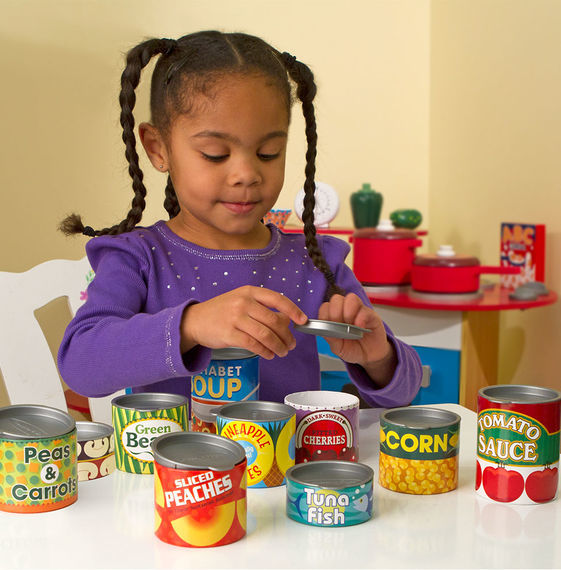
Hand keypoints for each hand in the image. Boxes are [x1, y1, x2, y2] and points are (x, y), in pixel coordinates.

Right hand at [180, 286, 307, 359]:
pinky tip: (269, 354)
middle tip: (291, 344)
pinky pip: (254, 345)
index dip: (293, 310)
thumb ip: (262, 308)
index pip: (277, 299)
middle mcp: (243, 302)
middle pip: (274, 320)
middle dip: (287, 335)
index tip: (302, 320)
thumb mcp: (241, 301)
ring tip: (282, 352)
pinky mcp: (229, 334)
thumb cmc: (222, 311)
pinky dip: (265, 351)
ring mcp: (235, 318)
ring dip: (278, 346)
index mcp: (249, 291)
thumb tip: (287, 321)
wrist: (195, 320)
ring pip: (266, 334)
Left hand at [318, 293, 395, 386]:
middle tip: (340, 327)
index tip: (328, 326)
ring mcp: (359, 311)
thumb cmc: (354, 350)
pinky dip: (360, 319)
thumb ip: (331, 339)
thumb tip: (325, 330)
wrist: (371, 357)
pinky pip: (364, 309)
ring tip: (351, 326)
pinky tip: (360, 328)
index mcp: (335, 318)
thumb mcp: (339, 348)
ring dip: (348, 312)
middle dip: (335, 313)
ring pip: (350, 298)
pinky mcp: (371, 315)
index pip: (325, 307)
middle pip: (336, 299)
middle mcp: (346, 311)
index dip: (325, 315)